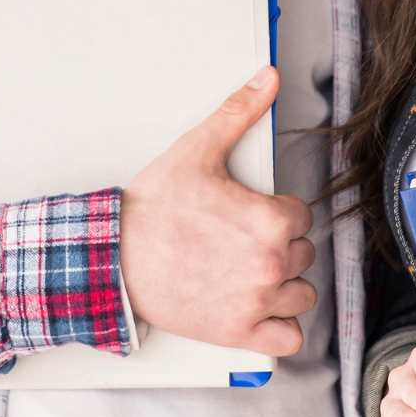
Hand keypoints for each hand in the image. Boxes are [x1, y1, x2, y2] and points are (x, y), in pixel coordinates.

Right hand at [121, 68, 316, 356]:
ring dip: (283, 285)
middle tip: (241, 241)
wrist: (112, 256)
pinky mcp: (238, 332)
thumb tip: (268, 79)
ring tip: (250, 272)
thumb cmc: (151, 208)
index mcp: (270, 220)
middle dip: (279, 246)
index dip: (276, 212)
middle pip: (303, 254)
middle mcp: (270, 264)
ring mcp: (256, 302)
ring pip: (301, 294)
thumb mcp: (196, 150)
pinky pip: (288, 337)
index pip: (300, 216)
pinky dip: (279, 326)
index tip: (248, 215)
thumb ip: (239, 112)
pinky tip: (258, 307)